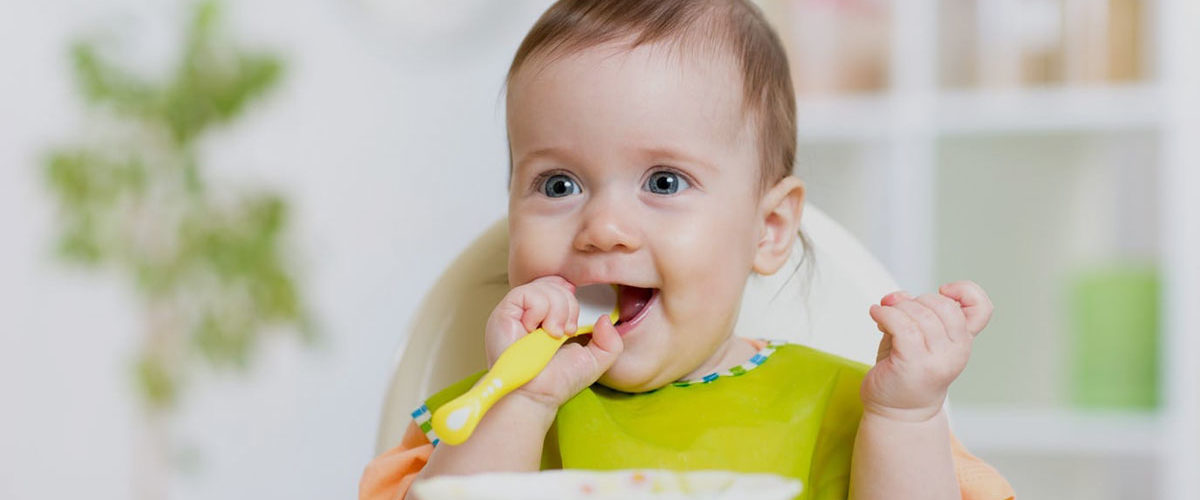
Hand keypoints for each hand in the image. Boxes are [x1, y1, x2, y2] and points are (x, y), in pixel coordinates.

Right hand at [484, 275, 623, 411]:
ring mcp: (517, 311)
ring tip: (553, 334)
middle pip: (556, 284)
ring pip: (544, 286)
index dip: (571, 294)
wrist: (534, 396)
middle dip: (570, 307)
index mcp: (547, 317)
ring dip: (557, 310)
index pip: (560, 286)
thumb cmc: (556, 382)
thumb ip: (610, 342)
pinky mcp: (504, 313)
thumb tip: (605, 318)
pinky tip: (537, 330)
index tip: (575, 321)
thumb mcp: (593, 361)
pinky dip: (539, 310)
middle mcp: (531, 312)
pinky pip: (527, 293)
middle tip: (566, 332)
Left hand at [862, 280, 992, 421]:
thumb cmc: (905, 371)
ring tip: (884, 315)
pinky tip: (876, 315)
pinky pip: (901, 326)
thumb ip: (911, 312)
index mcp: (962, 342)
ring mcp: (937, 360)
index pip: (982, 309)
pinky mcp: (913, 364)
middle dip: (917, 300)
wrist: (897, 412)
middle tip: (899, 310)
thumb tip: (896, 296)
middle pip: (944, 305)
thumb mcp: (916, 336)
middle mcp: (956, 352)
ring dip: (897, 308)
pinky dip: (885, 314)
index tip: (944, 292)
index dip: (966, 291)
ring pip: (921, 314)